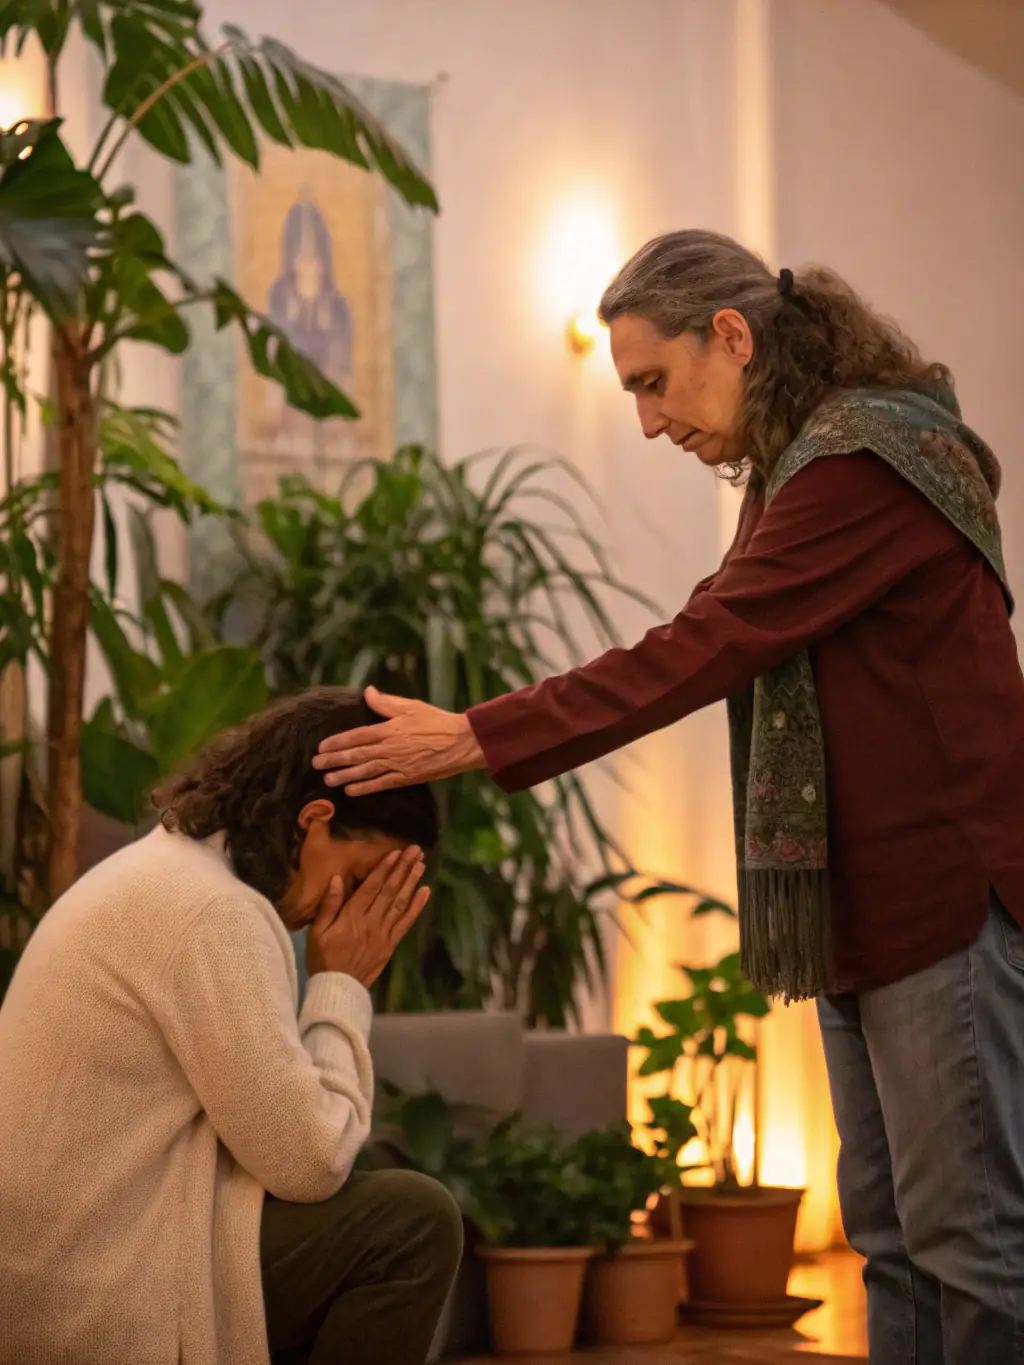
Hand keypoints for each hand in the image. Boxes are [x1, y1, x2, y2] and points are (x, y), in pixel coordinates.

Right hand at [306, 846, 430, 987]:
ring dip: (412, 882)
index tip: (395, 852)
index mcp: (352, 917)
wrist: (337, 989)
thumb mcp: (317, 932)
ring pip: (400, 903)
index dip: (384, 868)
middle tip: (415, 850)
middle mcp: (372, 922)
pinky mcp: (391, 944)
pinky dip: (417, 907)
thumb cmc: (323, 959)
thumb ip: (328, 906)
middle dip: (403, 868)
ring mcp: (384, 933)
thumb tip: (336, 879)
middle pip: (389, 891)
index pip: (371, 887)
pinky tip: (425, 891)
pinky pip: (406, 922)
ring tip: (421, 864)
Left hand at [313, 686, 484, 794]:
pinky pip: (382, 784)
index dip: (337, 742)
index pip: (357, 736)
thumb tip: (368, 692)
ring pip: (365, 771)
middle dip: (334, 760)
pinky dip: (365, 788)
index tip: (321, 747)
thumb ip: (386, 703)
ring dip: (344, 776)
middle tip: (316, 764)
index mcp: (389, 729)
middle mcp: (390, 748)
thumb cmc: (436, 721)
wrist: (461, 742)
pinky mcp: (407, 778)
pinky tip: (350, 791)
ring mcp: (398, 764)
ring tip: (328, 780)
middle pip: (356, 754)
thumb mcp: (411, 706)